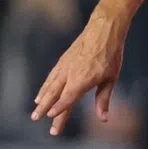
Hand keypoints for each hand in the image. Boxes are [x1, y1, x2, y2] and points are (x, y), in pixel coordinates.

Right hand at [31, 10, 126, 135]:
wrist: (103, 30)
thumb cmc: (110, 55)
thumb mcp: (111, 79)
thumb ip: (103, 99)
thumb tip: (103, 118)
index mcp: (82, 80)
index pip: (67, 98)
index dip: (59, 108)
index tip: (50, 116)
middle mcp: (70, 74)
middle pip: (54, 94)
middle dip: (45, 108)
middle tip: (35, 119)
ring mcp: (64, 67)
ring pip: (49, 85)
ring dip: (42, 98)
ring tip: (36, 109)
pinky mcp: (63, 61)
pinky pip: (51, 77)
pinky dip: (45, 86)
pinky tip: (42, 93)